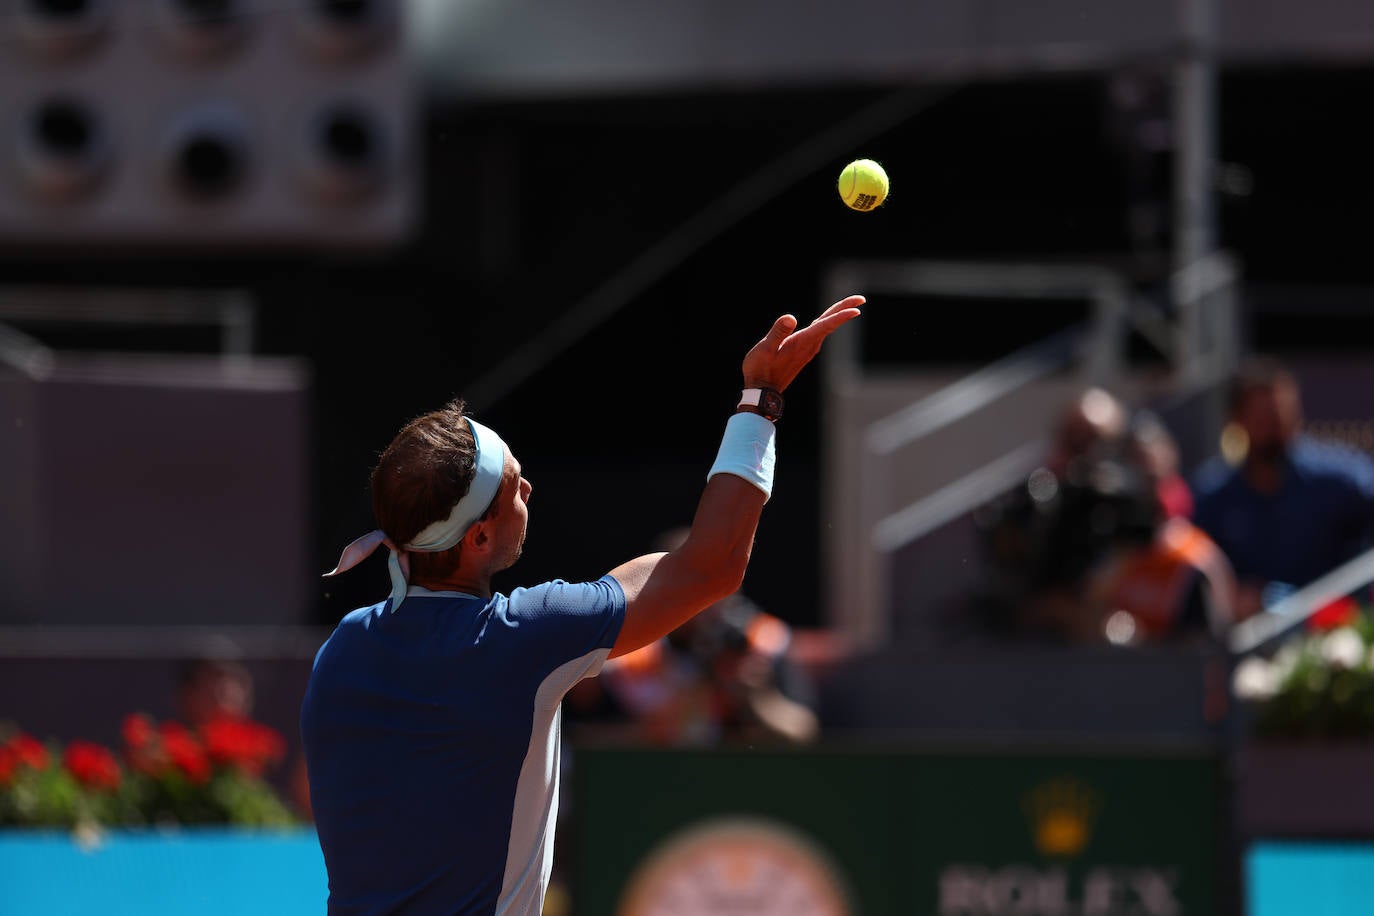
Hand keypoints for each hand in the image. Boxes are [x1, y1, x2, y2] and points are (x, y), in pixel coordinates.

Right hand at [742, 295, 863, 391]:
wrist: (762, 392)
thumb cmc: (760, 370)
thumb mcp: (765, 349)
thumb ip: (778, 333)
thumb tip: (790, 318)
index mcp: (802, 342)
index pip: (826, 325)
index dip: (841, 315)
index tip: (858, 308)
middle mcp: (809, 346)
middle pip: (830, 323)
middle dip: (845, 309)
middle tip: (861, 299)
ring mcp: (807, 350)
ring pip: (826, 328)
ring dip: (837, 315)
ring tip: (849, 305)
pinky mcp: (803, 353)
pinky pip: (819, 333)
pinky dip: (827, 323)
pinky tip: (827, 321)